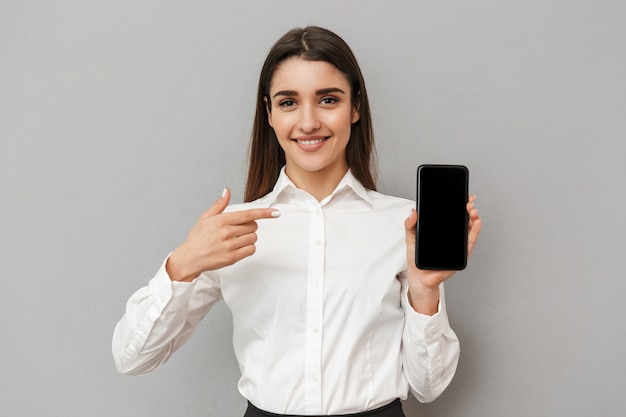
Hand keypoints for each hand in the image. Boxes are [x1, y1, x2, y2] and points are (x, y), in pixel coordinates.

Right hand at [166, 188, 280, 281]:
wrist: (189, 258)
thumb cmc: (197, 238)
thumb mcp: (205, 218)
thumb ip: (219, 205)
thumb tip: (227, 191)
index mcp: (222, 220)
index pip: (248, 214)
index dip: (264, 213)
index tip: (276, 212)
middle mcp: (227, 232)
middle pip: (253, 226)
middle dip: (249, 226)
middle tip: (237, 230)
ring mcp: (230, 245)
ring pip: (253, 238)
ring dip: (248, 237)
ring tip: (235, 239)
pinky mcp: (232, 257)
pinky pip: (251, 249)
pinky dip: (248, 248)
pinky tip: (237, 247)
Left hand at [404, 195, 481, 313]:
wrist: (419, 277)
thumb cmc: (416, 258)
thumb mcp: (411, 237)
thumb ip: (410, 224)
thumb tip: (413, 211)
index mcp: (441, 230)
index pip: (452, 214)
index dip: (458, 204)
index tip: (463, 195)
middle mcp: (451, 236)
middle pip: (463, 219)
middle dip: (468, 208)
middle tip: (468, 202)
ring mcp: (457, 245)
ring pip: (469, 228)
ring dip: (473, 217)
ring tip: (472, 210)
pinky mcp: (461, 254)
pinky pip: (470, 242)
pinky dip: (474, 232)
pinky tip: (476, 223)